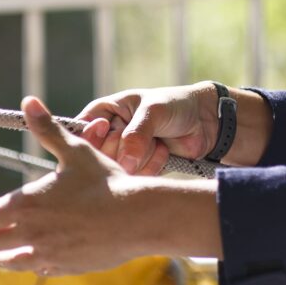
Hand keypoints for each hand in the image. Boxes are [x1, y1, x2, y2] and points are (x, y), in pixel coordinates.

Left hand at [0, 97, 151, 274]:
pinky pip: (36, 270)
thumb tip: (29, 101)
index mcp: (25, 204)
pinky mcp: (63, 267)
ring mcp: (45, 253)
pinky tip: (32, 260)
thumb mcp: (75, 151)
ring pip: (7, 262)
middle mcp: (29, 233)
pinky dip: (29, 264)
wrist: (137, 216)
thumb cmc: (106, 181)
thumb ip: (47, 129)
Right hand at [77, 83, 218, 174]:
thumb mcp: (154, 110)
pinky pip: (136, 178)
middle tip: (146, 133)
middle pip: (98, 156)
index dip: (92, 136)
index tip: (110, 129)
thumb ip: (137, 134)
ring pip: (118, 170)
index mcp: (103, 113)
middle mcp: (107, 137)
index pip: (80, 132)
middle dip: (126, 148)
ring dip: (143, 157)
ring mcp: (122, 156)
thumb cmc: (175, 105)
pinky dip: (153, 166)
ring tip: (158, 140)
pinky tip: (164, 151)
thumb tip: (125, 162)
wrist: (205, 121)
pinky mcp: (137, 172)